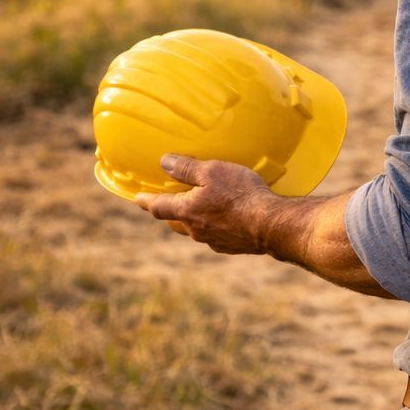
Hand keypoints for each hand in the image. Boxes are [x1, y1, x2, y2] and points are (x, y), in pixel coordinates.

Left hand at [134, 154, 274, 253]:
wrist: (271, 225)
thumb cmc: (241, 195)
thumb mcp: (213, 171)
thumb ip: (187, 167)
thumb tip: (165, 162)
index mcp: (187, 211)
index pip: (159, 206)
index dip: (147, 200)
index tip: (138, 198)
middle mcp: (195, 230)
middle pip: (175, 221)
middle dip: (170, 212)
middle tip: (169, 203)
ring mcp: (213, 241)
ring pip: (196, 229)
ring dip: (194, 219)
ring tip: (201, 208)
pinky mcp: (231, 247)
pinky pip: (215, 235)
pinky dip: (215, 226)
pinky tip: (226, 219)